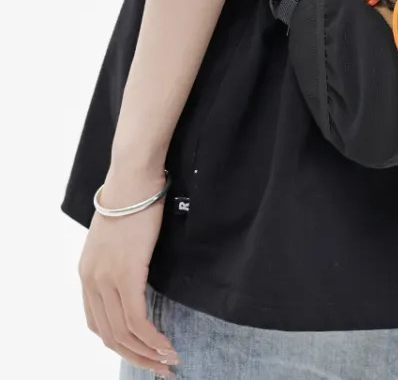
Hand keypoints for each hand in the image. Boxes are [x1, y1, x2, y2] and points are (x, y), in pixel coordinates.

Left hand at [78, 168, 179, 376]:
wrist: (134, 179)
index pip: (98, 324)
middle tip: (161, 368)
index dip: (121, 344)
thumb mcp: (119, 237)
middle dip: (136, 356)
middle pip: (110, 335)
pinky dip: (152, 337)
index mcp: (87, 274)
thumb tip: (136, 274)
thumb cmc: (134, 200)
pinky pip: (137, 319)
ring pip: (124, 332)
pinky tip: (166, 344)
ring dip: (147, 352)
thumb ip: (121, 260)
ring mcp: (106, 279)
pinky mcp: (126, 274)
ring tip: (169, 361)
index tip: (143, 352)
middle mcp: (91, 281)